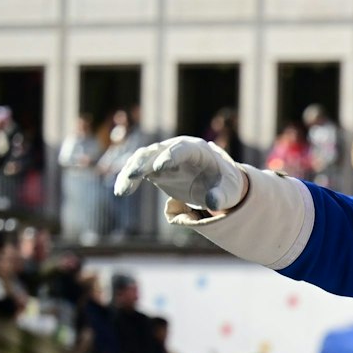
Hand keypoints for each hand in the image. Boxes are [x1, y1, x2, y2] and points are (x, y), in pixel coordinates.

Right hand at [112, 137, 247, 212]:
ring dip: (131, 172)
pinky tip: (121, 191)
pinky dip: (129, 179)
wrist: (217, 184)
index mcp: (197, 150)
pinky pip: (138, 170)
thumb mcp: (230, 191)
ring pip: (142, 159)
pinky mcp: (154, 168)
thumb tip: (213, 203)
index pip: (181, 149)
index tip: (159, 168)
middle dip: (144, 163)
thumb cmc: (225, 185)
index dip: (170, 156)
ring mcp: (163, 156)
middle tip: (133, 177)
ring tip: (123, 191)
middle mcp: (176, 148)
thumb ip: (222, 196)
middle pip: (156, 151)